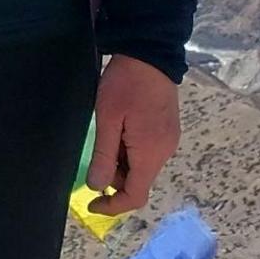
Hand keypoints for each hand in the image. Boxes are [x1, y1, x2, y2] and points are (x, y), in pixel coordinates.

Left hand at [86, 54, 180, 215]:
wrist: (151, 51)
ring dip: (122, 162)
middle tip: (96, 152)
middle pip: (138, 181)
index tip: (90, 203)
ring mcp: (168, 140)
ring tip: (108, 133)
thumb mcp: (108, 119)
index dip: (112, 206)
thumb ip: (104, 156)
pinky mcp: (168, 129)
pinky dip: (131, 151)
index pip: (135, 196)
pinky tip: (120, 129)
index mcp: (150, 153)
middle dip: (114, 177)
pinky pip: (148, 151)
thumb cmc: (126, 84)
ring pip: (142, 166)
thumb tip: (96, 188)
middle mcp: (164, 151)